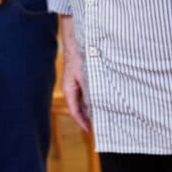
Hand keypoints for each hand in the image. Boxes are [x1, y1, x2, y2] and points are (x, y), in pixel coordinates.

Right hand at [59, 16, 90, 131]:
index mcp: (69, 90)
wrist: (76, 41)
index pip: (74, 111)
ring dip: (91, 106)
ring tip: (103, 113)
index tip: (90, 131)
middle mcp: (70, 88)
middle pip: (79, 107)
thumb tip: (94, 107)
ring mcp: (74, 82)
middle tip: (100, 124)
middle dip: (88, 116)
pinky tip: (101, 98)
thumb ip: (89, 92)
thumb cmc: (80, 58)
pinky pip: (85, 91)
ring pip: (82, 99)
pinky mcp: (79, 77)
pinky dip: (91, 97)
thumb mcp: (86, 77)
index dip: (82, 122)